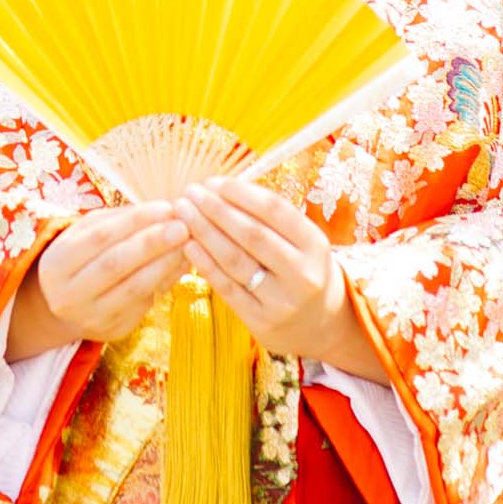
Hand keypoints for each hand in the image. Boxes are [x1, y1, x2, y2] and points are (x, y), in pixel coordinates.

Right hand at [6, 202, 189, 356]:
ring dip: (165, 264)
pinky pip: (146, 304)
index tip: (165, 207)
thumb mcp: (85, 234)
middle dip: (153, 243)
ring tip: (188, 244)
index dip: (135, 221)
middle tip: (183, 226)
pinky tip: (182, 264)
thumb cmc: (81, 259)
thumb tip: (163, 210)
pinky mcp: (114, 330)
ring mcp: (92, 316)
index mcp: (57, 264)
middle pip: (116, 264)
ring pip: (134, 288)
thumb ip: (119, 220)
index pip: (100, 237)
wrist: (64, 309)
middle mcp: (70, 294)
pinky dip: (167, 281)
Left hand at [174, 174, 351, 364]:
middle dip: (216, 209)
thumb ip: (269, 217)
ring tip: (183, 213)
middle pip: (252, 234)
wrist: (319, 322)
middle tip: (190, 193)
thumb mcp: (301, 240)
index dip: (241, 193)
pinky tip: (189, 245)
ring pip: (236, 261)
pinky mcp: (261, 321)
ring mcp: (282, 301)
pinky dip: (205, 264)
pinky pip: (227, 288)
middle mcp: (303, 274)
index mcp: (315, 245)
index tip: (213, 181)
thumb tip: (220, 188)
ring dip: (204, 232)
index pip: (275, 210)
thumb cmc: (299, 267)